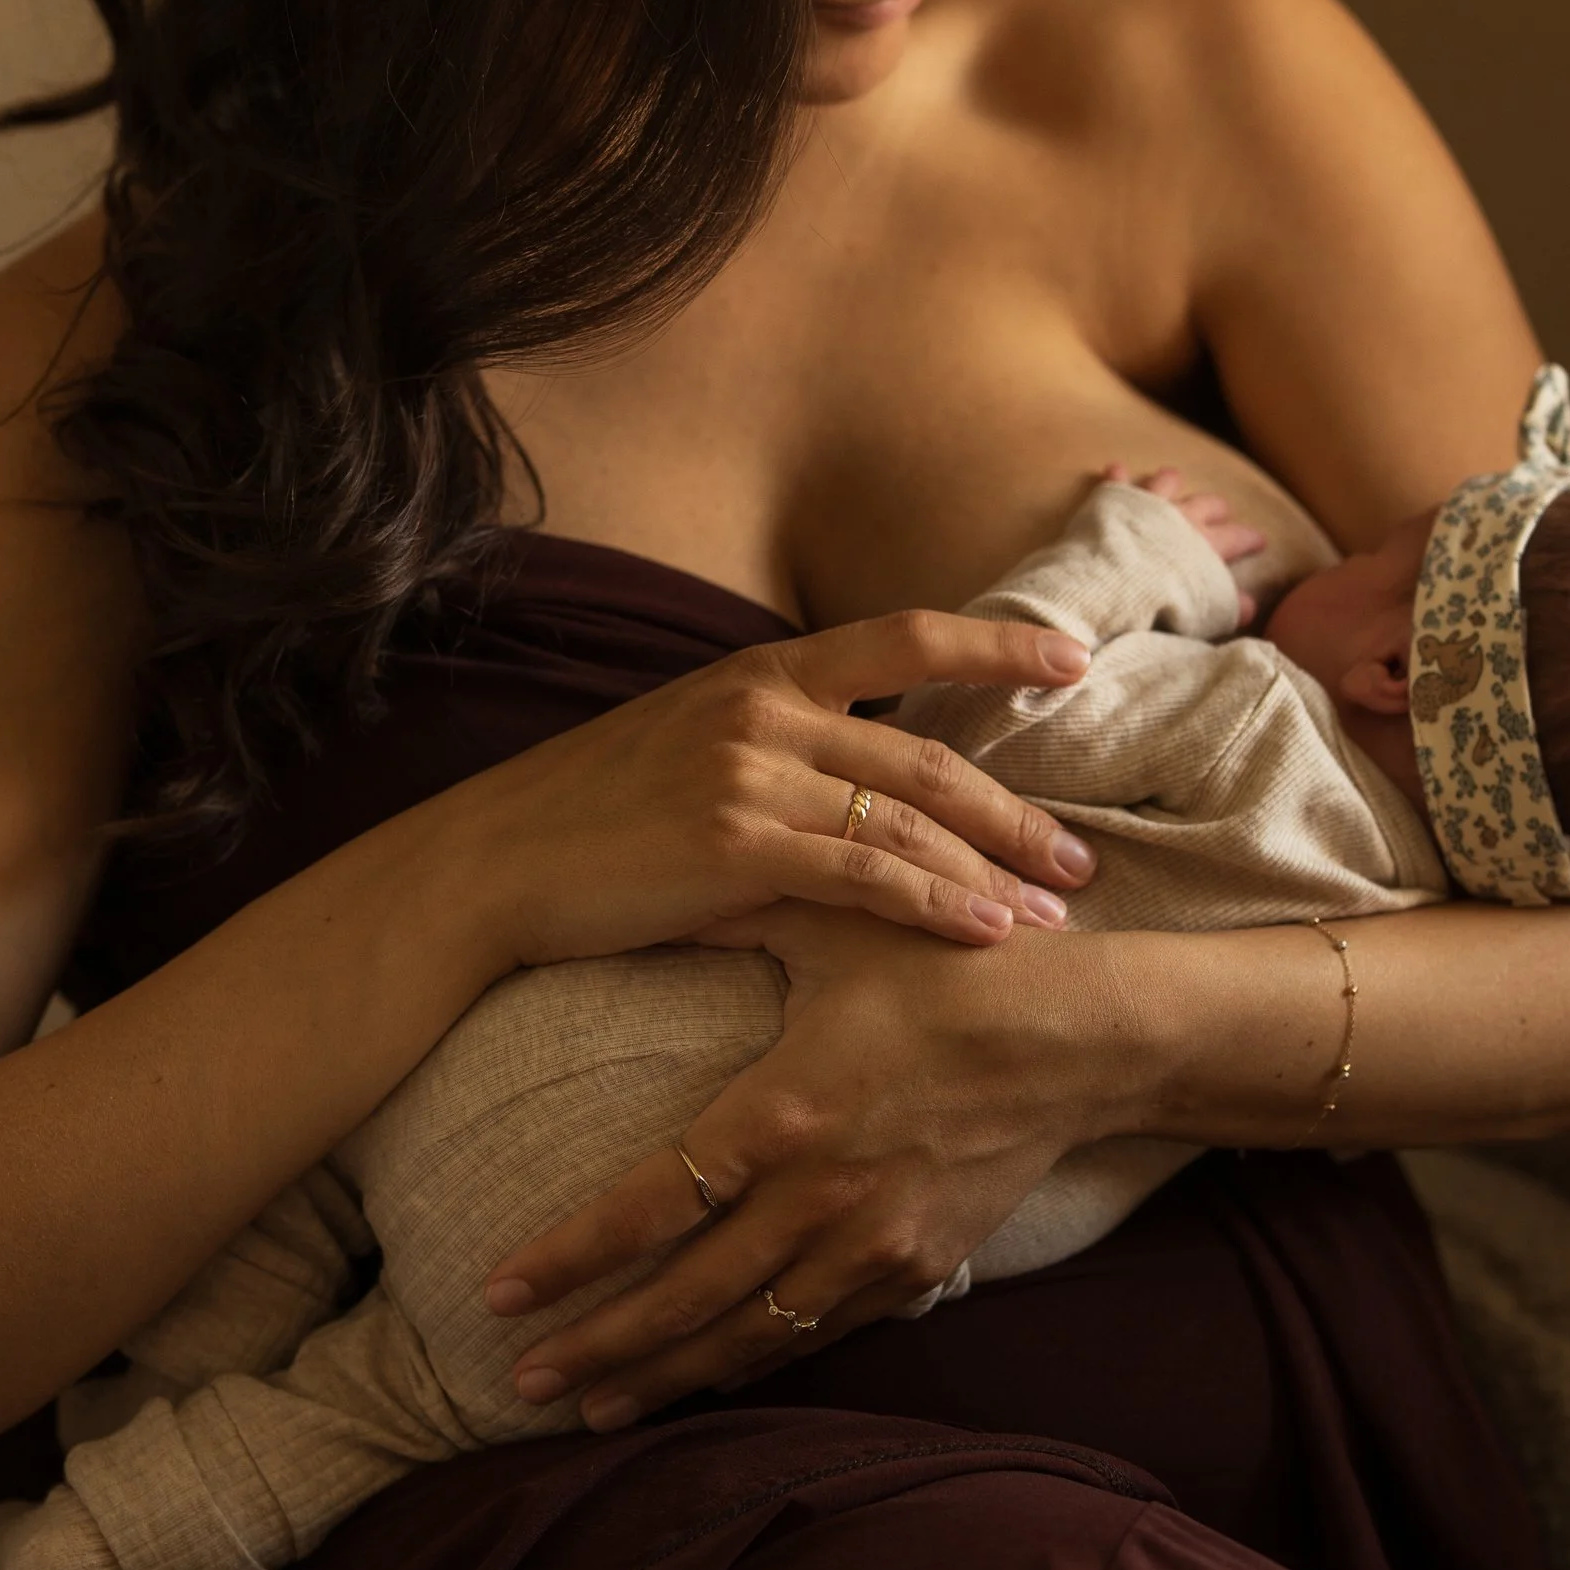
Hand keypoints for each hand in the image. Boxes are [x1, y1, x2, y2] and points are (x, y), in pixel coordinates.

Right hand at [442, 609, 1102, 976]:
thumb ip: (774, 740)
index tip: (1075, 661)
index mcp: (760, 670)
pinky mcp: (734, 844)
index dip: (998, 645)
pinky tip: (983, 933)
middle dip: (1016, 812)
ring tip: (1053, 915)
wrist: (490, 863)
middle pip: (928, 751)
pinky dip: (934, 903)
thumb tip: (857, 772)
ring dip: (992, 870)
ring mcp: (750, 773)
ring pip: (908, 817)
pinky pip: (863, 872)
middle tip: (1079, 860)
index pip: (906, 637)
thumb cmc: (587, 816)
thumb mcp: (686, 740)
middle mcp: (765, 708)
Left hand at [482, 902, 1147, 1425]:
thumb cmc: (956, 966)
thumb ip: (731, 911)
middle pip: (686, 1301)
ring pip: (751, 1338)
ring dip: (668, 1377)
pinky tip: (710, 1374)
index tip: (499, 1292)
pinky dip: (757, 1360)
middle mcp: (820, 1197)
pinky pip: (820, 1333)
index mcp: (784, 1113)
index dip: (570, 1258)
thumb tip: (641, 880)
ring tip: (594, 1408)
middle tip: (521, 1382)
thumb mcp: (835, 923)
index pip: (652, 1206)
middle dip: (598, 1349)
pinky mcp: (919, 1268)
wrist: (1086, 1039)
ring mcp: (873, 1245)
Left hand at [1101, 460, 1266, 623]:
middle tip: (1222, 509)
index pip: (1236, 538)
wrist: (1114, 582)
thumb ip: (1226, 606)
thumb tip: (1251, 607)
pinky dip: (1117, 476)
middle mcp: (1182, 518)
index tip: (1261, 540)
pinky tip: (1115, 467)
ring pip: (1165, 484)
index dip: (1250, 539)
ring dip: (1169, 481)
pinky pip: (1116, 484)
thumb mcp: (1202, 611)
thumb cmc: (1161, 601)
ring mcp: (1148, 505)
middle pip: (1206, 505)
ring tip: (1172, 476)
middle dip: (1216, 507)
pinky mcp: (1116, 503)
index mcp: (1205, 544)